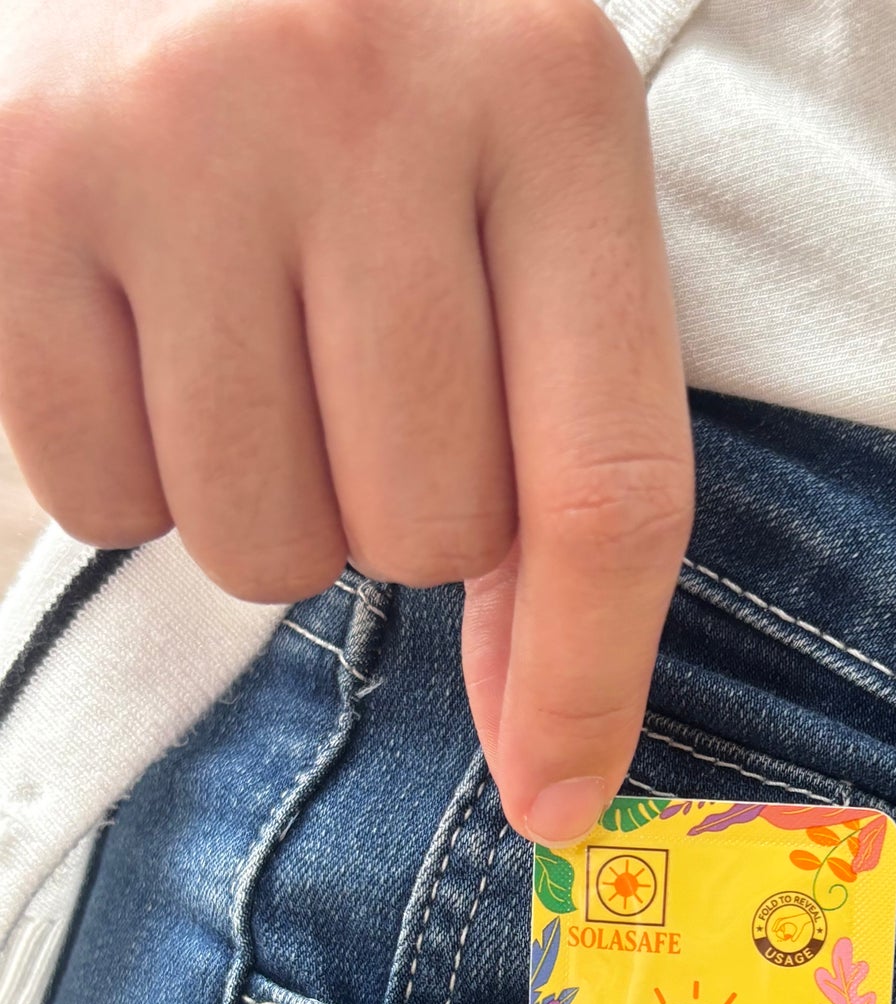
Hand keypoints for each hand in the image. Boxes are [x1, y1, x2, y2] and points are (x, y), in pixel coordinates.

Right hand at [0, 0, 693, 842]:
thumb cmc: (382, 78)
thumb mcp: (521, 195)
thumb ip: (554, 451)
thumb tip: (546, 756)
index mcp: (552, 102)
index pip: (604, 484)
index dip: (590, 679)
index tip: (562, 799)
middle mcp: (364, 101)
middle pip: (423, 536)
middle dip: (398, 513)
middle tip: (356, 373)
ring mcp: (173, 137)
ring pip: (259, 546)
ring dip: (266, 504)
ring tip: (248, 344)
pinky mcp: (14, 188)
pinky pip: (100, 501)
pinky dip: (133, 466)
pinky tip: (146, 331)